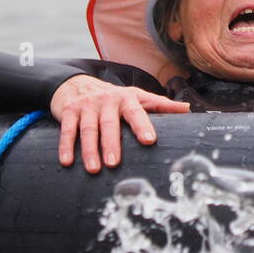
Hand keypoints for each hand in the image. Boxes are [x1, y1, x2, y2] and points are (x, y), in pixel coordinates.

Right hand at [49, 75, 191, 172]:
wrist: (77, 83)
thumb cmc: (113, 97)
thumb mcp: (137, 97)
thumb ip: (161, 105)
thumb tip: (188, 109)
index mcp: (126, 98)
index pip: (136, 112)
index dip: (142, 125)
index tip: (149, 141)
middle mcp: (106, 101)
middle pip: (109, 124)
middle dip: (111, 143)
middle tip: (114, 163)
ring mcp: (86, 106)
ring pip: (88, 129)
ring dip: (89, 150)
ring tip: (94, 169)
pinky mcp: (68, 111)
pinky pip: (67, 130)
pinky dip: (65, 146)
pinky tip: (67, 162)